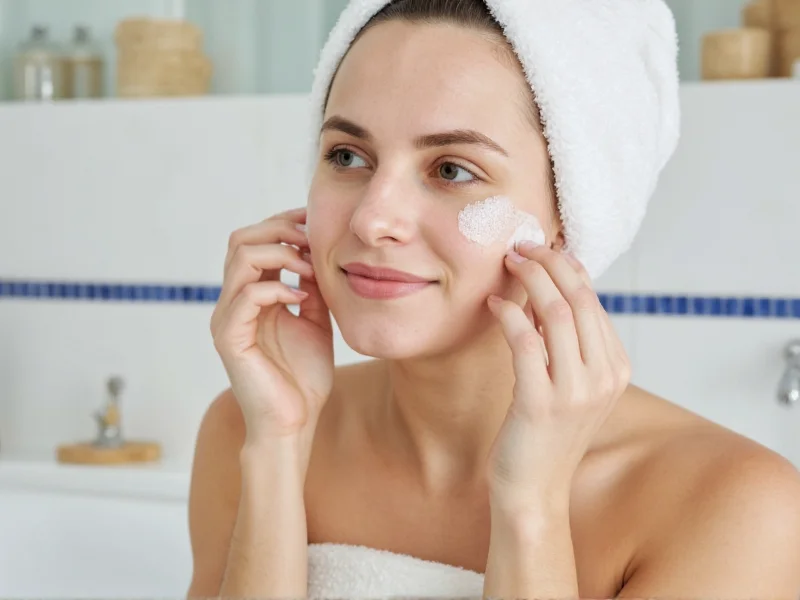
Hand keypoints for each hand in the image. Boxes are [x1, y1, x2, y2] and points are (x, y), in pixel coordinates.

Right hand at [211, 208, 333, 444]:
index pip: (255, 242)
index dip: (283, 224)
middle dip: (279, 229)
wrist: (295, 422)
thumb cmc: (303, 378)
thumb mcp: (315, 321)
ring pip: (241, 259)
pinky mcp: (229, 339)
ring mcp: (228, 318)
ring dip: (281, 254)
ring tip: (309, 268)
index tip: (315, 220)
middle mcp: (234, 302)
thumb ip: (311, 289)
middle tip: (312, 239)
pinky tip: (301, 298)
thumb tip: (318, 256)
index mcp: (252, 296)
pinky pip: (247, 296)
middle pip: (241, 240)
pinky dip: (277, 288)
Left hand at [485, 242, 630, 513]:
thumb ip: (566, 341)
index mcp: (615, 368)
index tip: (542, 248)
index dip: (567, 267)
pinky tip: (493, 305)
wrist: (534, 490)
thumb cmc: (545, 432)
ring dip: (529, 280)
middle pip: (580, 299)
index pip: (595, 301)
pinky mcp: (541, 404)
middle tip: (520, 247)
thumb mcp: (569, 383)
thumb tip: (546, 289)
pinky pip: (526, 342)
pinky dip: (508, 315)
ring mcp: (576, 392)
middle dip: (548, 264)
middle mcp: (604, 377)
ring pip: (557, 313)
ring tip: (507, 264)